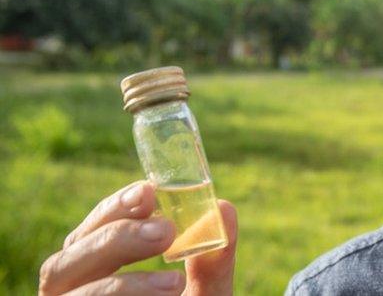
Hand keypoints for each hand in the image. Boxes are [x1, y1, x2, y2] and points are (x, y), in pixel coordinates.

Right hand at [39, 181, 237, 294]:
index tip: (149, 191)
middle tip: (165, 231)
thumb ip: (214, 259)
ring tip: (173, 283)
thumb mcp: (206, 292)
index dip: (112, 209)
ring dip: (120, 286)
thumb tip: (224, 210)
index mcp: (91, 272)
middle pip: (63, 264)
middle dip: (114, 240)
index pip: (87, 233)